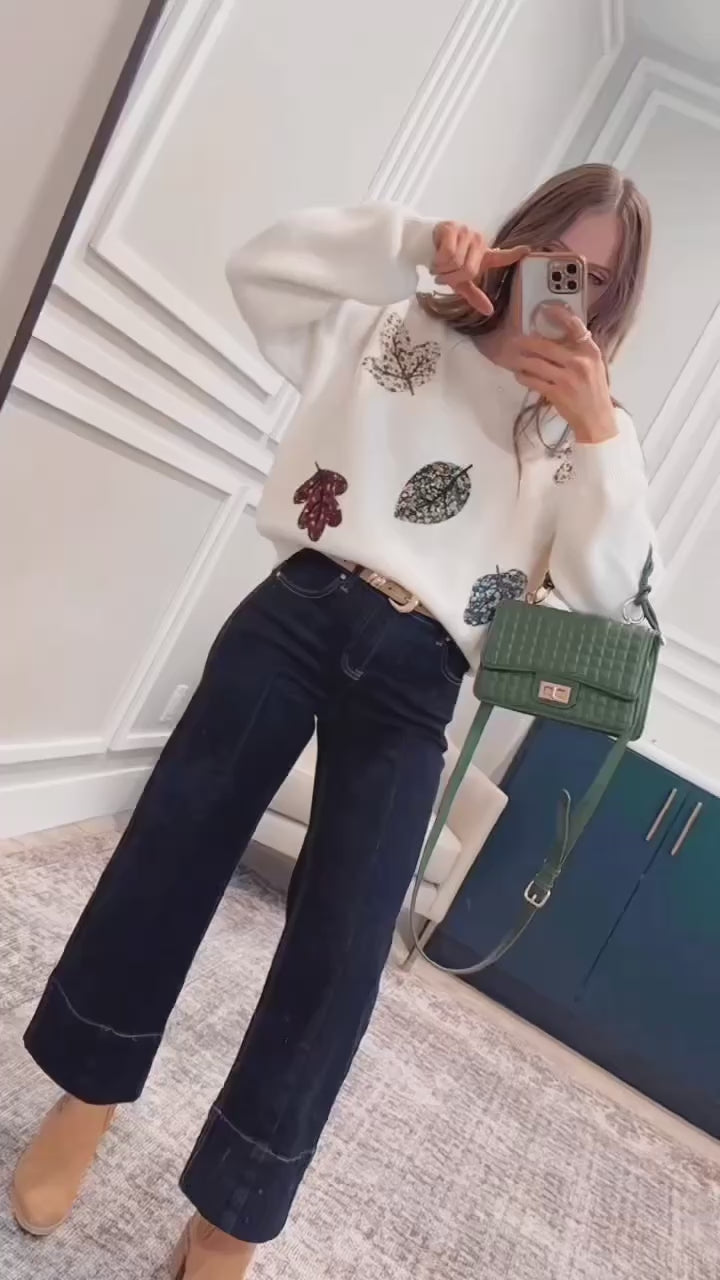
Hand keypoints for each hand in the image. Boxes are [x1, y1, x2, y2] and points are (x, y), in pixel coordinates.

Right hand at [432, 222, 527, 315]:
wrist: (426, 244)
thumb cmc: (446, 264)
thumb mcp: (460, 283)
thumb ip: (475, 296)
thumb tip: (489, 311)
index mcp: (484, 255)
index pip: (502, 256)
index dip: (514, 253)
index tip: (527, 250)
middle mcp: (479, 242)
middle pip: (469, 270)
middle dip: (451, 278)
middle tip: (442, 277)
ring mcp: (466, 233)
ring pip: (456, 262)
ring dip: (442, 270)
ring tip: (437, 267)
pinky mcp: (452, 228)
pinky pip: (447, 253)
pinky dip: (438, 261)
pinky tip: (434, 259)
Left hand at [508, 304, 617, 443]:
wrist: (597, 419)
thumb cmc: (594, 392)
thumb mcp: (594, 366)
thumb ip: (579, 350)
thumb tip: (558, 335)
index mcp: (591, 352)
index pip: (575, 326)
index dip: (558, 315)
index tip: (545, 309)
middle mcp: (579, 362)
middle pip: (546, 346)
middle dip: (526, 343)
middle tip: (515, 340)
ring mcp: (567, 379)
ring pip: (535, 364)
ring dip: (521, 360)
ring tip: (513, 358)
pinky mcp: (556, 393)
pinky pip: (533, 381)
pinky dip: (523, 377)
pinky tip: (520, 375)